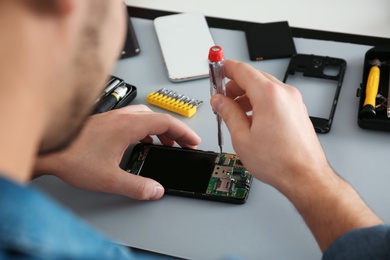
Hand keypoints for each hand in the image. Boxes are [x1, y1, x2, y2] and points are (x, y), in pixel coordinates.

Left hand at [34, 105, 200, 199]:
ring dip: (160, 129)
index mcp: (128, 126)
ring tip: (165, 143)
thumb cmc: (73, 157)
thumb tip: (155, 190)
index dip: (184, 132)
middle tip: (183, 144)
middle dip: (174, 132)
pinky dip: (146, 129)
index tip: (193, 141)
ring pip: (146, 117)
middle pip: (158, 118)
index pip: (165, 122)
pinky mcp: (107, 122)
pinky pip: (134, 120)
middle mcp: (123, 117)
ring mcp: (114, 117)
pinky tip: (141, 141)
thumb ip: (136, 186)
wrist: (50, 148)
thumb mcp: (109, 179)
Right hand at [210, 60, 326, 189]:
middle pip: (254, 77)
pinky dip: (260, 101)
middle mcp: (284, 94)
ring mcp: (293, 101)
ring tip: (234, 111)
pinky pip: (275, 97)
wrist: (304, 176)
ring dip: (247, 94)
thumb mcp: (242, 137)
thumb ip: (228, 113)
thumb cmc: (279, 162)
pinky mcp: (297, 110)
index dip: (225, 68)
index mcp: (269, 95)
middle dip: (235, 85)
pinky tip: (250, 117)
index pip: (242, 70)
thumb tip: (220, 101)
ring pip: (265, 87)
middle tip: (221, 97)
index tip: (217, 69)